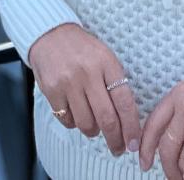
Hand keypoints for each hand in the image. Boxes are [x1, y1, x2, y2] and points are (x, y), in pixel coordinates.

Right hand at [28, 23, 141, 156]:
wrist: (50, 34)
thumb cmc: (82, 49)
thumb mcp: (105, 58)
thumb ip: (115, 84)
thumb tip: (127, 121)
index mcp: (107, 63)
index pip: (125, 102)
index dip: (131, 127)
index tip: (133, 143)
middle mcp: (88, 73)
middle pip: (107, 118)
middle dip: (115, 140)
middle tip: (118, 149)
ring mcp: (68, 82)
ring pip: (86, 123)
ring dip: (93, 131)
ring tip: (94, 126)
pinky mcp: (52, 90)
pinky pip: (67, 120)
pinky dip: (74, 123)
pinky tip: (76, 113)